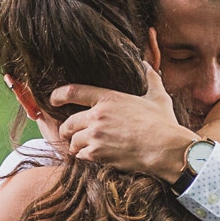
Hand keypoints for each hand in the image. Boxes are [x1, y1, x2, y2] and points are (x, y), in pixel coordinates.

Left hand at [52, 64, 197, 182]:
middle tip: (69, 133)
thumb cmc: (164, 123)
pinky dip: (84, 156)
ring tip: (81, 147)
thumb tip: (147, 63)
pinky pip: (81, 155)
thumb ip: (150, 77)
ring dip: (75, 145)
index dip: (58, 95)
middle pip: (68, 123)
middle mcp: (98, 116)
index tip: (53, 99)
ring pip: (73, 141)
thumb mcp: (158, 96)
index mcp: (109, 98)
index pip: (73, 92)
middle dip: (66, 129)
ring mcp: (96, 136)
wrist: (167, 149)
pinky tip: (92, 156)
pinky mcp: (98, 154)